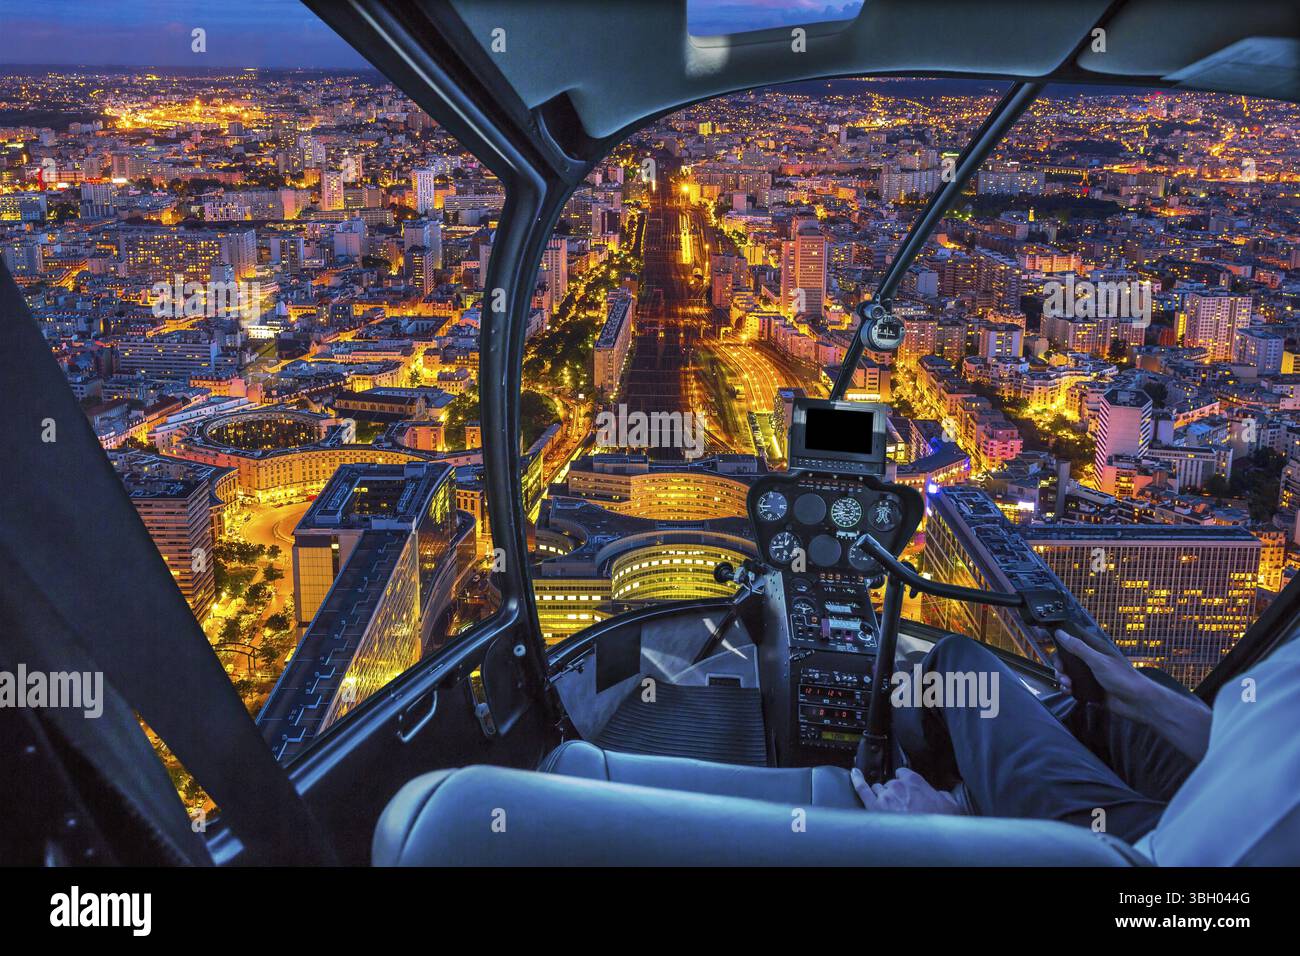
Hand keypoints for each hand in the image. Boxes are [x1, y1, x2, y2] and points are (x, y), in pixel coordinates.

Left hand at [852, 766, 964, 814]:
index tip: (907, 787)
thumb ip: (941, 794)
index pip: (904, 773)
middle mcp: (897, 786)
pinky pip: (862, 790)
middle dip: (895, 792)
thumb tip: (940, 794)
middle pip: (891, 783)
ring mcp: (884, 796)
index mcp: (915, 781)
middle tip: (903, 804)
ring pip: (878, 788)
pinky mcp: (873, 807)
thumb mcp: (950, 805)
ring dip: (882, 795)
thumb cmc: (939, 823)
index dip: (905, 781)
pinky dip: (857, 781)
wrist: (928, 841)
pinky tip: (855, 775)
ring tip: (889, 807)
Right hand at [1055, 626, 1211, 759]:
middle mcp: (1091, 660)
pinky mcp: (1089, 689)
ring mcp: (1090, 675)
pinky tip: (1070, 693)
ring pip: (1068, 673)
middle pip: (1066, 657)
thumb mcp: (1098, 661)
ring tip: (1068, 686)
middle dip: (1060, 664)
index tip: (1044, 635)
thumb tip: (1060, 632)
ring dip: (1063, 678)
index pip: (1073, 636)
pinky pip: (1073, 686)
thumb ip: (1078, 648)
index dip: (1059, 635)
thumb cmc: (1122, 678)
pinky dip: (1068, 689)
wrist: (1138, 703)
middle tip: (1061, 672)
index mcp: (1095, 648)